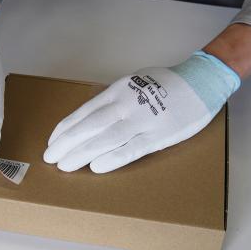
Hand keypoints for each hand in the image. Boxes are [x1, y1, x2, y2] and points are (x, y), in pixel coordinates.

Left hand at [43, 51, 239, 172]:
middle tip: (49, 158)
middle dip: (66, 143)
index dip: (65, 128)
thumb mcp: (134, 82)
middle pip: (89, 126)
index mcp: (118, 91)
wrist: (201, 82)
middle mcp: (126, 104)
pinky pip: (131, 148)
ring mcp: (142, 120)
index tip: (52, 141)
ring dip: (81, 153)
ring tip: (64, 166)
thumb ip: (114, 98)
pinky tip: (96, 167)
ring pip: (105, 138)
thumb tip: (92, 114)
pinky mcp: (159, 135)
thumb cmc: (165, 83)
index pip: (84, 112)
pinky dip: (113, 158)